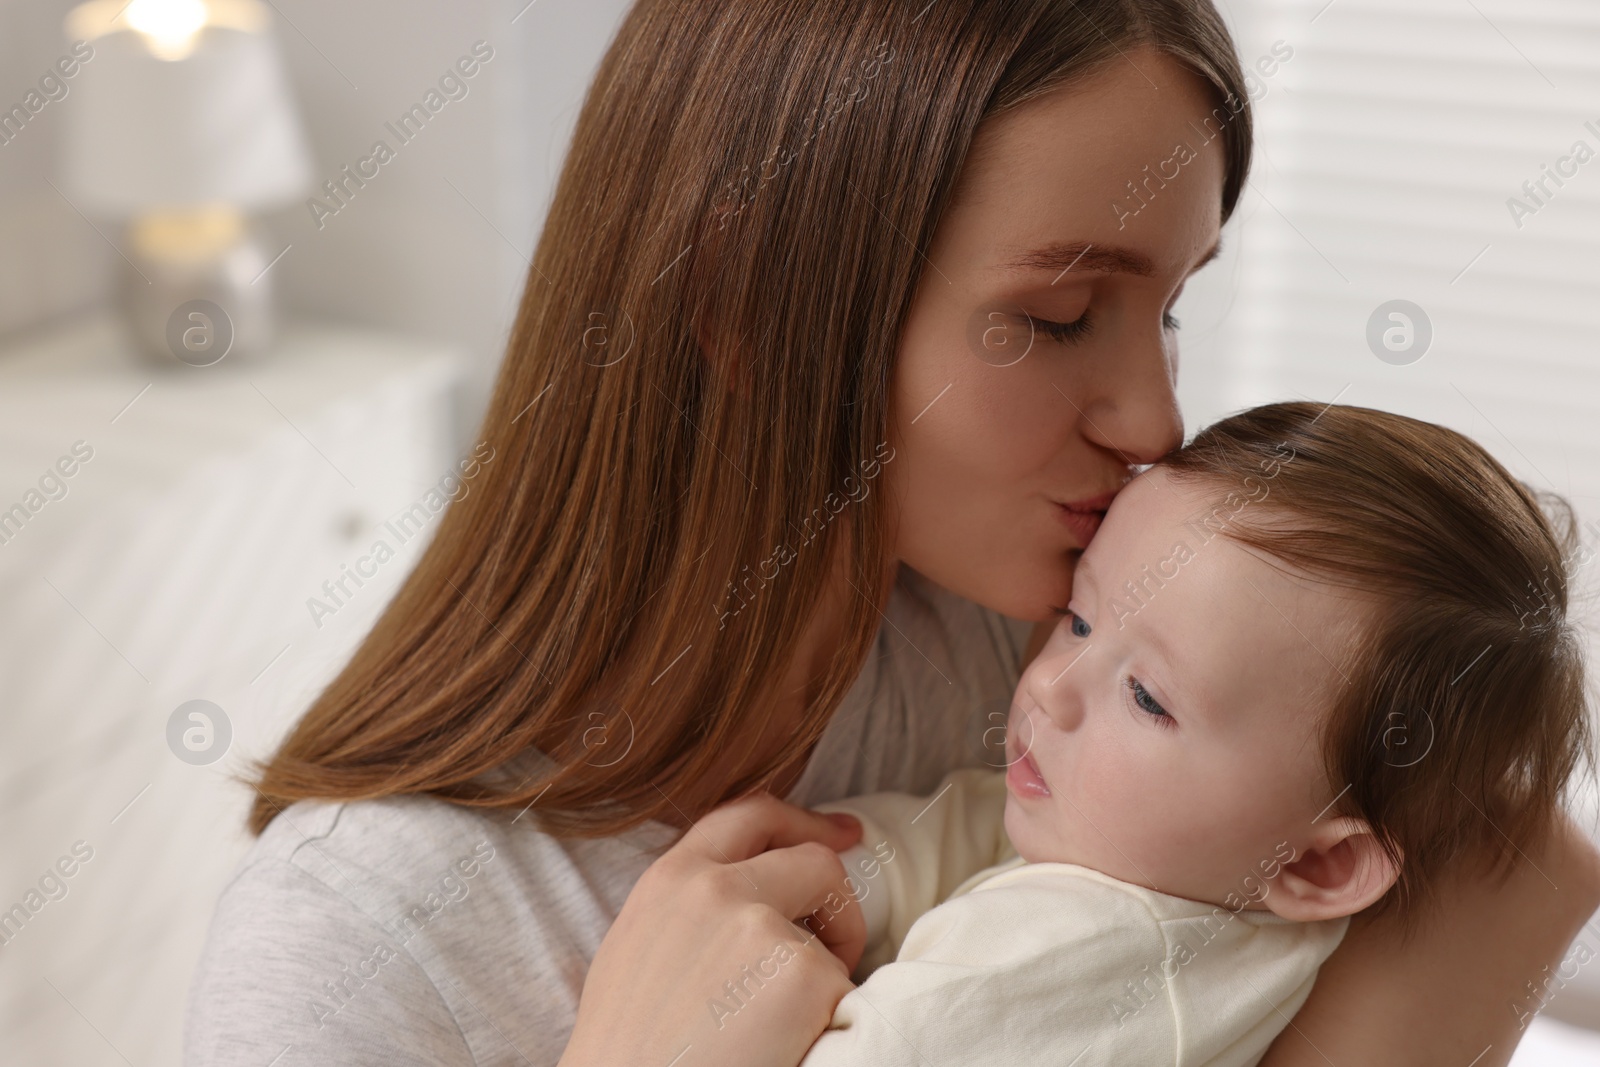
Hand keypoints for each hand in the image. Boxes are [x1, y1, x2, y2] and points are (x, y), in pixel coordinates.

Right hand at [560, 792, 866, 1066]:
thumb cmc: (628, 1051)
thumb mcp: (638, 949)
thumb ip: (688, 906)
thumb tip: (750, 896)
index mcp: (670, 879)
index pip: (750, 815)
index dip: (805, 822)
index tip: (842, 834)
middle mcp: (715, 889)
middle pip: (816, 861)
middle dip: (839, 903)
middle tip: (840, 946)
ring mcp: (761, 927)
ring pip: (831, 939)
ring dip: (824, 977)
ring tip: (784, 1024)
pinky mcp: (803, 976)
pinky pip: (843, 990)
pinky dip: (829, 1020)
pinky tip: (785, 1046)